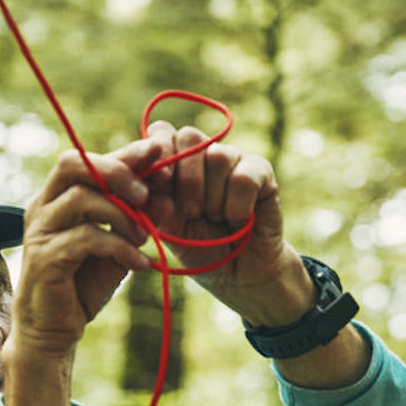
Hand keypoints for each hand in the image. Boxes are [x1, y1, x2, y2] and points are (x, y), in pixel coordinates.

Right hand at [1, 139, 168, 405]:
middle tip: (146, 194)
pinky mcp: (45, 258)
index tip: (159, 153)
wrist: (54, 330)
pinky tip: (140, 264)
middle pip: (73, 164)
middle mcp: (43, 207)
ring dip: (122, 214)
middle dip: (116, 171)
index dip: (124, 153)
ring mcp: (40, 231)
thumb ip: (138, 218)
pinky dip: (120, 247)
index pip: (88, 159)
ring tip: (146, 236)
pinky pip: (86, 238)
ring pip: (81, 198)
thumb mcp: (118, 244)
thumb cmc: (84, 283)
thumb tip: (168, 193)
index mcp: (58, 197)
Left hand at [141, 122, 313, 326]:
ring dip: (212, 199)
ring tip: (215, 219)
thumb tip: (144, 185)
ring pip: (218, 157)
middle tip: (190, 213)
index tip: (159, 183)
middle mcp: (203, 154)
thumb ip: (154, 205)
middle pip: (189, 137)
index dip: (158, 152)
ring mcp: (233, 159)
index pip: (162, 132)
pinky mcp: (261, 171)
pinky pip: (244, 178)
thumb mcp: (169, 230)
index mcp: (174, 162)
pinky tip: (238, 219)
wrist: (238, 273)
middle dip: (186, 180)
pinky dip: (236, 206)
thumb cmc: (199, 249)